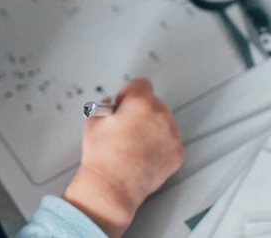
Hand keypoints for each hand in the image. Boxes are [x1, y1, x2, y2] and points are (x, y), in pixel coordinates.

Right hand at [62, 78, 184, 237]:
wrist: (112, 186)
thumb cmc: (102, 155)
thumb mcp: (94, 120)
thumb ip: (107, 106)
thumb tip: (114, 106)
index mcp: (141, 102)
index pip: (141, 84)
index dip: (128, 94)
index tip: (123, 105)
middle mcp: (161, 115)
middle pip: (153, 103)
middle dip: (141, 112)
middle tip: (125, 128)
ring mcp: (172, 135)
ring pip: (164, 123)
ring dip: (152, 128)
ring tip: (133, 144)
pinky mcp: (177, 153)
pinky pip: (169, 142)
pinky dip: (160, 147)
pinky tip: (143, 155)